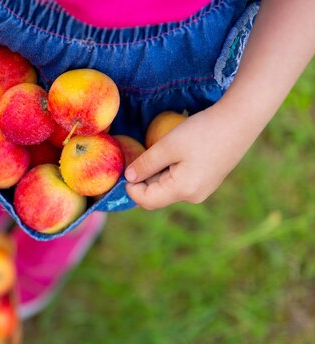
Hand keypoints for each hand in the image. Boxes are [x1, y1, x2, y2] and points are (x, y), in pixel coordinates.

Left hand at [124, 103, 257, 209]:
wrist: (240, 120)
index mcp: (182, 191)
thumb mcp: (167, 145)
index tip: (125, 168)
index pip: (146, 201)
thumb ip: (145, 164)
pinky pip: (180, 183)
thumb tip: (128, 178)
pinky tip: (174, 153)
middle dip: (144, 180)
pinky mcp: (207, 182)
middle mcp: (193, 197)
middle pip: (156, 196)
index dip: (130, 188)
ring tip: (160, 151)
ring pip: (167, 189)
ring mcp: (202, 191)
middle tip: (141, 156)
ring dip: (157, 174)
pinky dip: (170, 172)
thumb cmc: (201, 131)